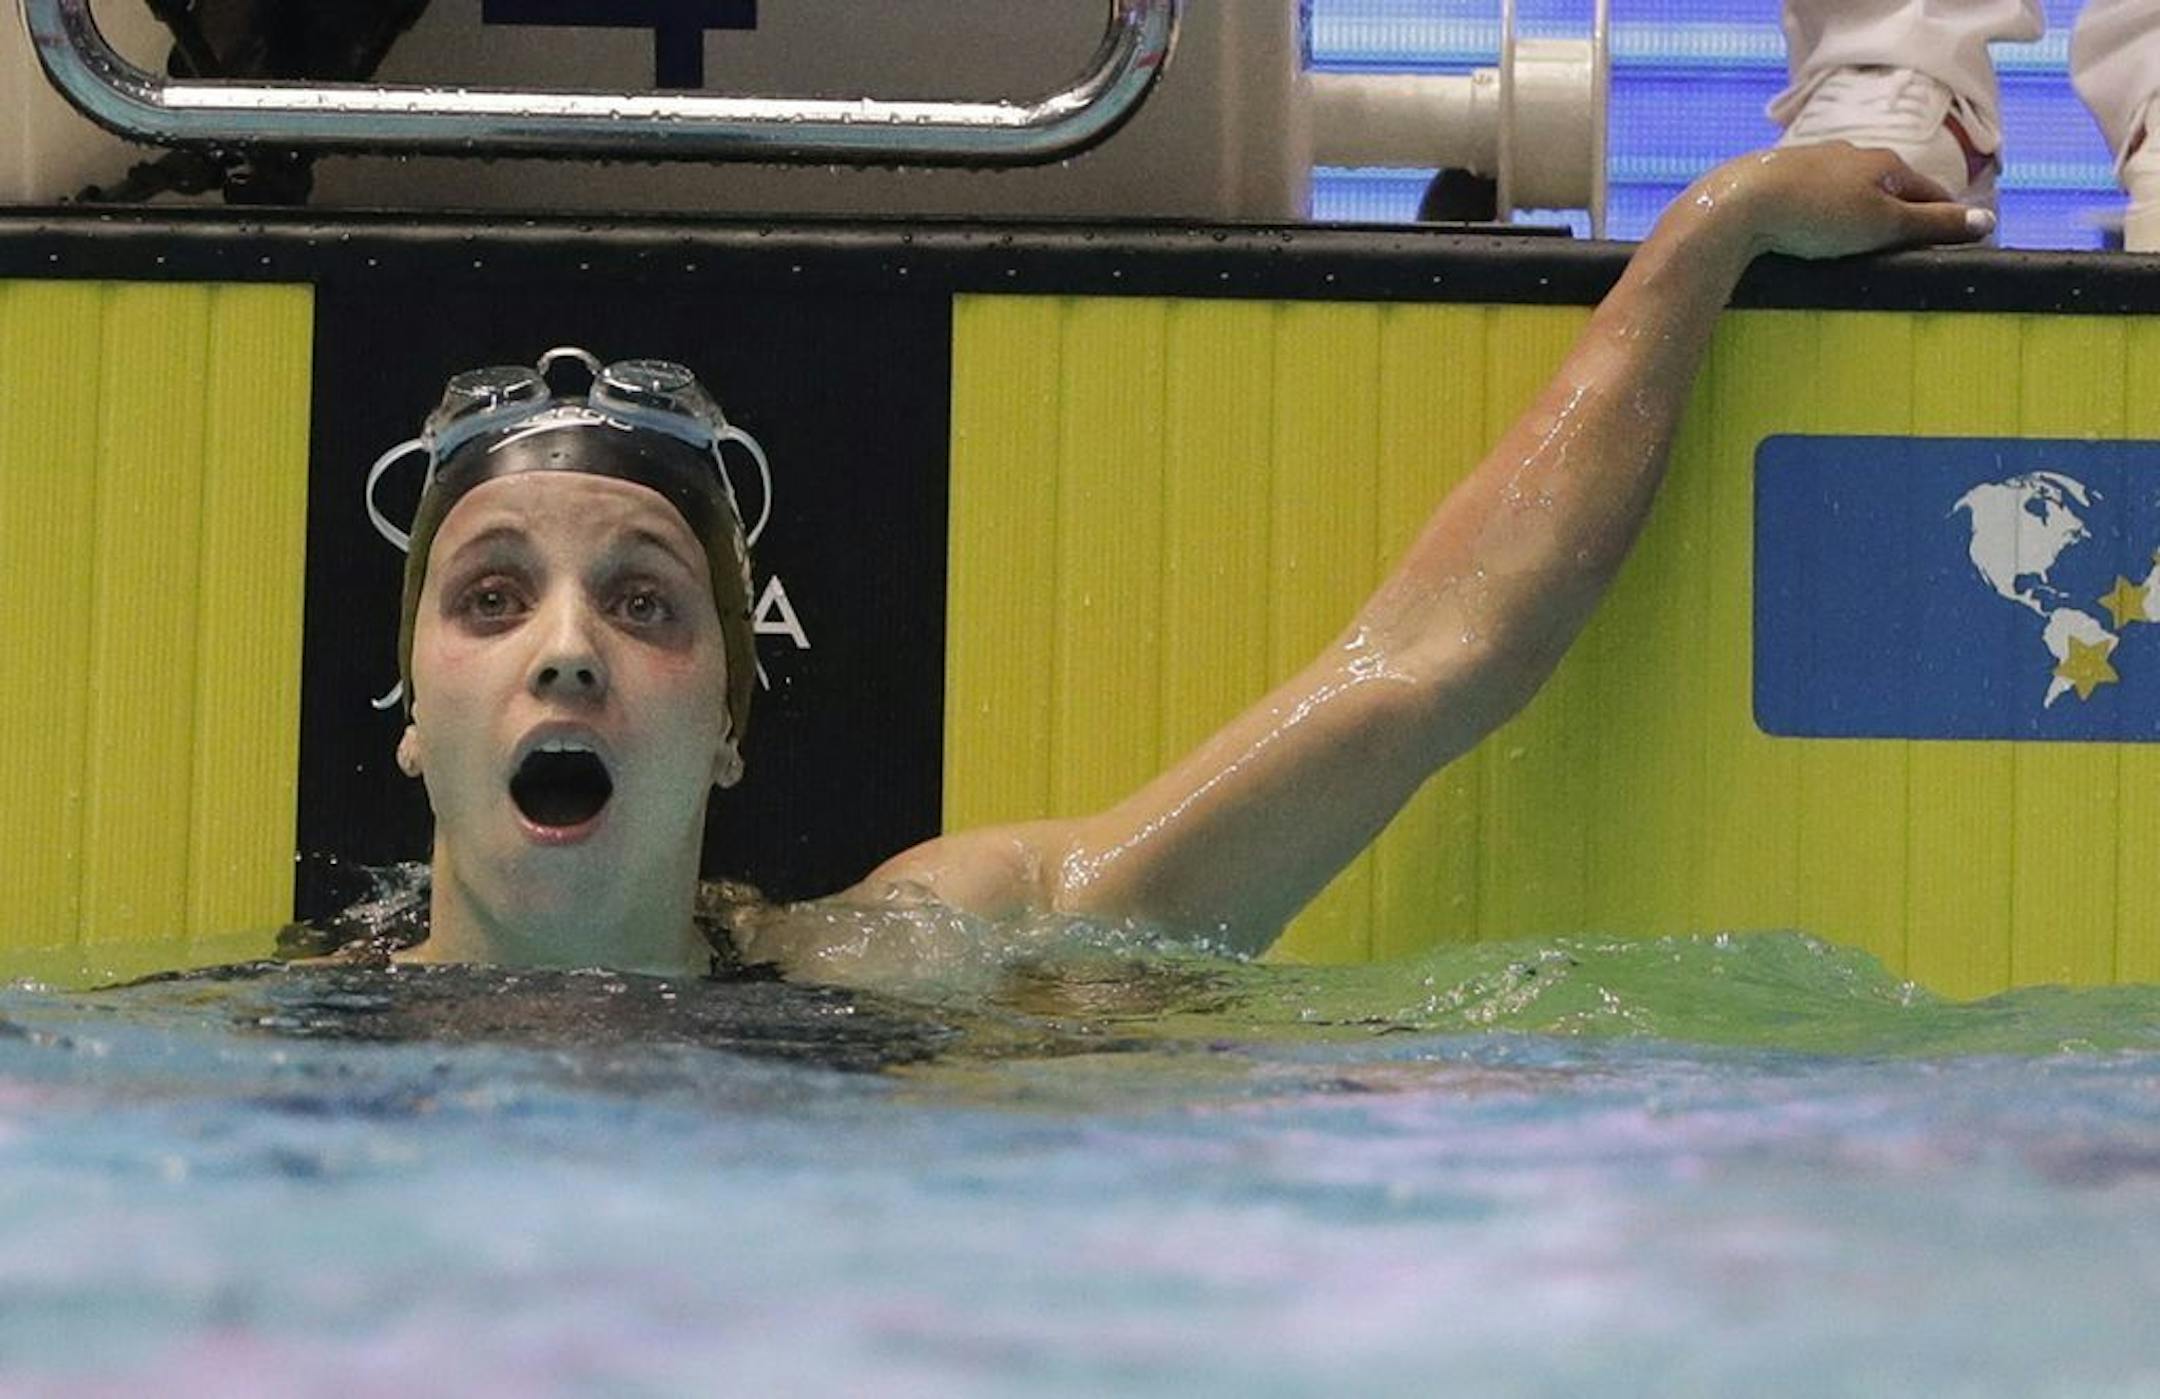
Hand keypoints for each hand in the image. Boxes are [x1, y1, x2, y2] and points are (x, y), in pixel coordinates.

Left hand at [1683, 143, 1993, 260]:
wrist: (1740, 204)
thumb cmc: (1818, 215)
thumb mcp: (1884, 224)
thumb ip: (1932, 224)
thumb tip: (1986, 220)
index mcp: (1884, 163)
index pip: (1929, 192)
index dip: (1942, 218)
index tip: (1949, 242)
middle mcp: (1851, 155)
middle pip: (1889, 190)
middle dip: (1900, 216)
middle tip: (1905, 250)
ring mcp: (1813, 164)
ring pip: (1850, 193)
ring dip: (1860, 216)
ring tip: (1860, 247)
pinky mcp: (1779, 180)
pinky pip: (1815, 200)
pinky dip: (1824, 217)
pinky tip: (1814, 234)